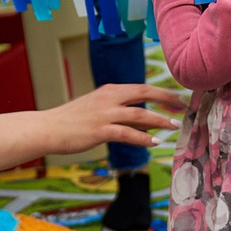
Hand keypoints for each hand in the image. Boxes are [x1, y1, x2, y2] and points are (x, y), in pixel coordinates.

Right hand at [42, 84, 183, 154]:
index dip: (162, 92)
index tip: (178, 99)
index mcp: (110, 90)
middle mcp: (109, 98)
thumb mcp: (97, 108)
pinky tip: (155, 142)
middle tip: (184, 107)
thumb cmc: (72, 121)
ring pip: (140, 114)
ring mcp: (104, 114)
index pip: (142, 87)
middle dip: (167, 99)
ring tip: (175, 126)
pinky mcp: (100, 130)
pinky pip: (127, 134)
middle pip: (145, 93)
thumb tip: (145, 118)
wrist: (47, 128)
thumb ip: (120, 111)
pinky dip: (143, 138)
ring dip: (160, 120)